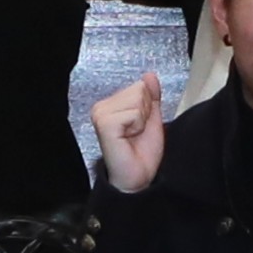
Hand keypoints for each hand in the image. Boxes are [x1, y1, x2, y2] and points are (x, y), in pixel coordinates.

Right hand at [90, 73, 166, 193]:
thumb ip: (151, 96)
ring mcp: (100, 114)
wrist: (137, 178)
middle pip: (139, 90)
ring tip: (132, 136)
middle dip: (145, 113)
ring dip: (142, 120)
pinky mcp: (104, 123)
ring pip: (137, 99)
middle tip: (136, 133)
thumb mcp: (151, 118)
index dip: (147, 108)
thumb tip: (149, 75)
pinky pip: (133, 112)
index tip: (139, 127)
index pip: (140, 86)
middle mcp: (101, 107)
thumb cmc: (141, 152)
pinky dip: (138, 126)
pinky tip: (128, 138)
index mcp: (110, 104)